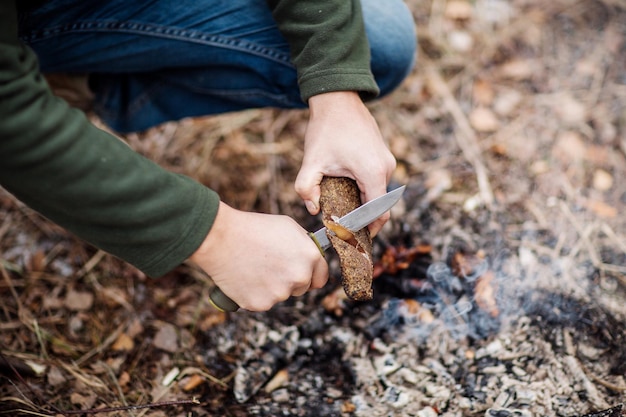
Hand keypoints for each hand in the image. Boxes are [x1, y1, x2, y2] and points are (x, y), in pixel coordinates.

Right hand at [188, 202, 328, 310]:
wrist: (221, 238)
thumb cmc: (253, 228)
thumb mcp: (288, 227)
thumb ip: (305, 245)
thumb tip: (310, 256)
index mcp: (310, 257)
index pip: (322, 276)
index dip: (311, 274)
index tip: (303, 273)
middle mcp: (299, 277)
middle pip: (301, 288)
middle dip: (290, 280)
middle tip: (271, 265)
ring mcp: (280, 293)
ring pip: (280, 295)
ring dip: (271, 287)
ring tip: (255, 267)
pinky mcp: (261, 304)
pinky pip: (262, 302)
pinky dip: (255, 293)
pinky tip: (246, 277)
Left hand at [295, 91, 396, 235]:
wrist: (338, 98)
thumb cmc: (326, 129)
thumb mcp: (311, 162)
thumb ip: (306, 189)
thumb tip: (313, 210)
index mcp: (372, 172)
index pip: (378, 213)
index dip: (367, 229)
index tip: (352, 238)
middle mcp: (386, 168)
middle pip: (380, 206)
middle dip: (364, 219)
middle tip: (345, 229)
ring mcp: (387, 160)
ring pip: (379, 194)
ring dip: (364, 204)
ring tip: (343, 211)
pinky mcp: (383, 155)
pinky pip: (378, 181)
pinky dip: (366, 191)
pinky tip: (347, 192)